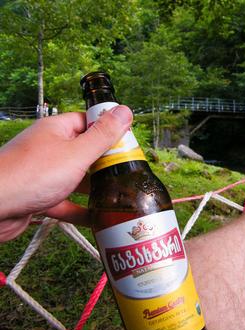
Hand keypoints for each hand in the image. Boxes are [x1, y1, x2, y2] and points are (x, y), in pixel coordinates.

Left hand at [0, 106, 132, 241]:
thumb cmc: (30, 176)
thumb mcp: (76, 153)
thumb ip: (103, 135)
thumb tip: (124, 110)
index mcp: (57, 130)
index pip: (89, 122)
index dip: (110, 131)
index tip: (129, 143)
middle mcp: (49, 148)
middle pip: (85, 151)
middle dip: (106, 163)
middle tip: (128, 173)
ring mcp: (43, 173)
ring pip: (76, 178)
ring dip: (95, 188)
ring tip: (118, 196)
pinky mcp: (39, 196)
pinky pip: (65, 201)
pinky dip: (80, 209)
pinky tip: (96, 218)